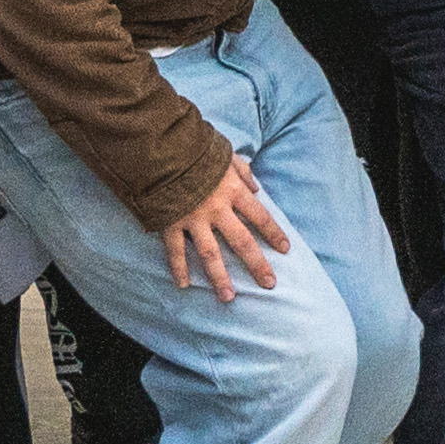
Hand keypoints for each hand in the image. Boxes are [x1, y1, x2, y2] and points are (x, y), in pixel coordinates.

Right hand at [162, 155, 296, 299]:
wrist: (159, 146)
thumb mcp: (224, 153)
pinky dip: (178, 268)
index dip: (274, 233)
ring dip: (219, 277)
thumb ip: (242, 170)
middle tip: (269, 284)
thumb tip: (256, 186)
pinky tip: (184, 284)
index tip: (285, 249)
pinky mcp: (170, 222)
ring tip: (228, 297)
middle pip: (241, 241)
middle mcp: (216, 208)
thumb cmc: (194, 148)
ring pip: (209, 254)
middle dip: (257, 264)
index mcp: (232, 190)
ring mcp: (192, 218)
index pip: (260, 216)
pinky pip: (175, 250)